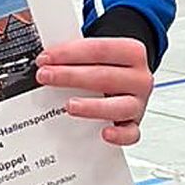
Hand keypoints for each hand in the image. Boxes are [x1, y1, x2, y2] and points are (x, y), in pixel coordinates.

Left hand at [34, 37, 152, 146]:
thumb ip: (76, 55)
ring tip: (68, 106)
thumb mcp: (96, 54)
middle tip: (45, 77)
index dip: (70, 53)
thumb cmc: (106, 68)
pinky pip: (130, 133)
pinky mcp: (133, 125)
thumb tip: (46, 59)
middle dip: (70, 76)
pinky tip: (104, 133)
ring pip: (119, 106)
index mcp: (132, 52)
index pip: (100, 49)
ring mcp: (138, 103)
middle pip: (104, 77)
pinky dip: (119, 135)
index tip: (46, 58)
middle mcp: (138, 78)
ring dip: (92, 106)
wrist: (125, 83)